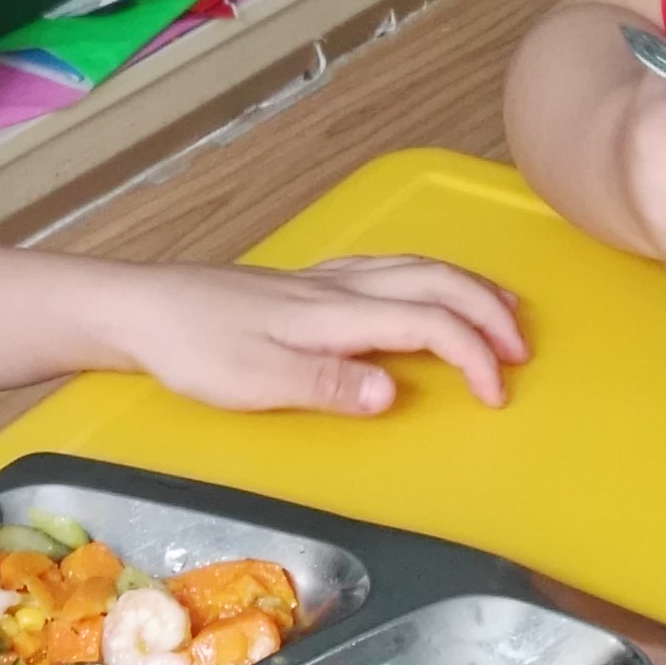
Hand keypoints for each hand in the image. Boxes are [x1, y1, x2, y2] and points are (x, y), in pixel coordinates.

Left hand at [99, 256, 528, 417]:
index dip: (475, 356)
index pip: (430, 322)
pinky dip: (431, 279)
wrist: (140, 308)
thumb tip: (393, 393)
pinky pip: (391, 268)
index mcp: (334, 314)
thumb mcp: (253, 382)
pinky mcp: (307, 283)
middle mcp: (338, 287)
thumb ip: (326, 387)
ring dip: (469, 288)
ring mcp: (324, 279)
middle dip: (491, 311)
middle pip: (437, 280)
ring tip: (505, 313)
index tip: (498, 398)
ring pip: (417, 266)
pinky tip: (428, 291)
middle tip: (524, 352)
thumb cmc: (192, 348)